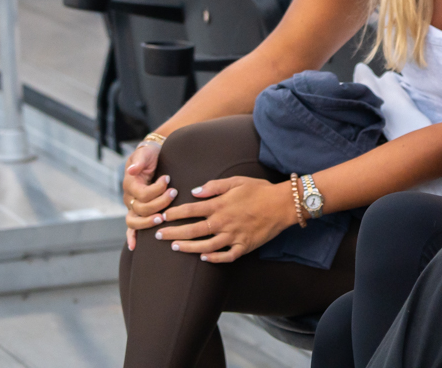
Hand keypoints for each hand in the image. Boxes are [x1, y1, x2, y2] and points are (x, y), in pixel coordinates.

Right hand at [122, 143, 175, 250]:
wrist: (152, 155)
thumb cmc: (150, 154)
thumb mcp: (145, 153)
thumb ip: (139, 161)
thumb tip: (132, 170)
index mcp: (129, 184)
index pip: (142, 194)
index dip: (156, 189)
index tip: (168, 179)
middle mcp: (128, 197)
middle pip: (141, 208)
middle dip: (159, 203)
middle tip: (174, 193)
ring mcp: (132, 206)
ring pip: (135, 221)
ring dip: (149, 221)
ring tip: (164, 217)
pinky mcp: (138, 210)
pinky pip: (131, 227)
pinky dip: (131, 237)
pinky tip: (134, 246)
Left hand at [154, 177, 294, 262]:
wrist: (283, 204)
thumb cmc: (260, 190)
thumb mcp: (237, 181)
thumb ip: (214, 186)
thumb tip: (194, 192)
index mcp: (220, 205)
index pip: (191, 210)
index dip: (174, 214)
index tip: (162, 216)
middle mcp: (223, 222)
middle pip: (193, 230)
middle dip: (173, 233)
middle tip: (159, 235)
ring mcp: (233, 236)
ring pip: (205, 246)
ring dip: (188, 247)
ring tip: (176, 247)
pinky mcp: (244, 246)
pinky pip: (225, 256)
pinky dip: (213, 259)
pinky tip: (203, 258)